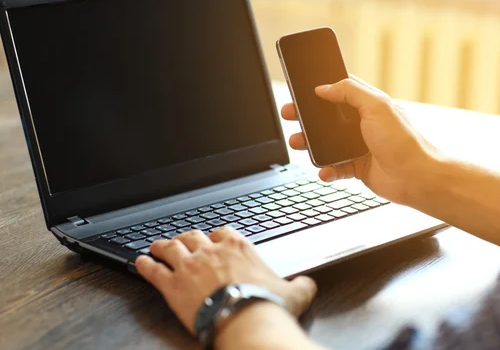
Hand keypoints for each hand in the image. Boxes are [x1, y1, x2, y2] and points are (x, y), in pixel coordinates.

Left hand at [135, 228, 316, 335]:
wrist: (246, 320)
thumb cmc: (267, 305)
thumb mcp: (295, 292)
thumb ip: (301, 284)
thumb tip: (308, 284)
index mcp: (237, 247)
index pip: (222, 232)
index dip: (215, 237)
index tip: (213, 241)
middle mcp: (210, 251)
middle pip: (193, 235)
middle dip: (187, 238)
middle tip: (182, 241)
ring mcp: (189, 266)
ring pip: (170, 247)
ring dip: (162, 246)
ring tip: (156, 246)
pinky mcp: (172, 285)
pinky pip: (153, 270)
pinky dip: (144, 265)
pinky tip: (139, 262)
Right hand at [281, 75, 439, 204]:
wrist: (418, 178)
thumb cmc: (405, 142)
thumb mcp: (377, 106)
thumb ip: (350, 92)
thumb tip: (324, 87)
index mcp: (368, 105)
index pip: (339, 91)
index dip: (319, 90)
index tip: (300, 91)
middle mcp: (362, 124)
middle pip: (326, 118)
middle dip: (306, 118)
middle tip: (289, 115)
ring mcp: (359, 146)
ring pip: (326, 143)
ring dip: (310, 145)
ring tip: (298, 143)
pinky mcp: (357, 167)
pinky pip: (334, 168)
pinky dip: (326, 170)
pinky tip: (323, 170)